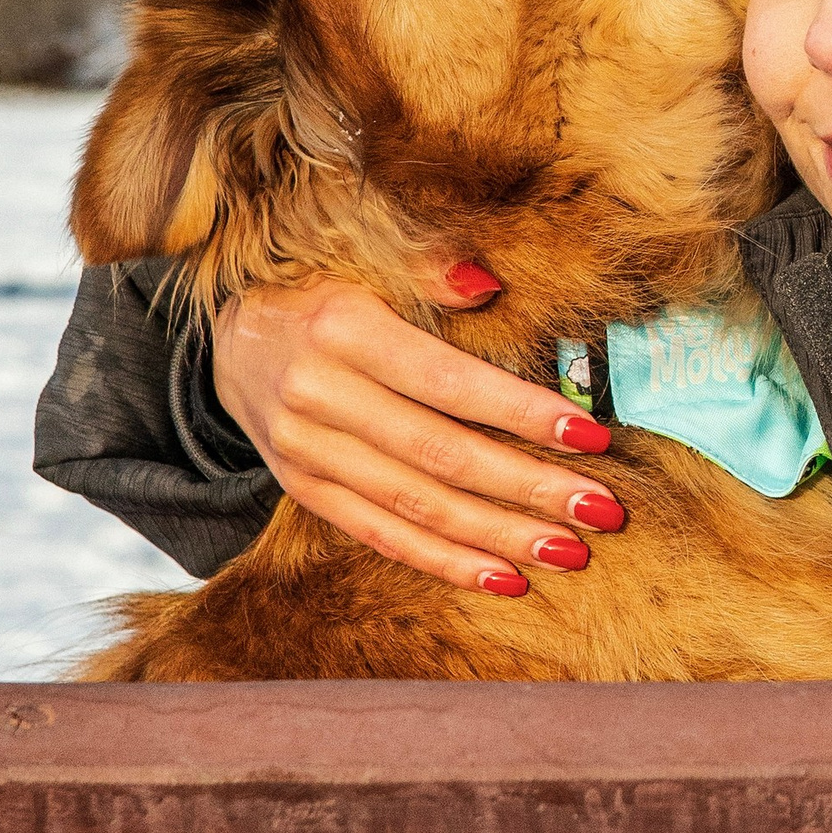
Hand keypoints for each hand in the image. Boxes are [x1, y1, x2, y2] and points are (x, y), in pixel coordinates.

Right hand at [211, 278, 625, 596]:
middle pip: (441, 455)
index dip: (521, 412)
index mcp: (344, 330)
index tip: (591, 436)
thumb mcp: (362, 254)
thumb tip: (489, 286)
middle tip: (603, 510)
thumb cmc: (321, 287)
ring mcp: (307, 453)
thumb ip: (426, 271)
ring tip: (569, 552)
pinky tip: (503, 578)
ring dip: (499, 535)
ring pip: (416, 507)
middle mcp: (320, 397)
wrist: (228, 335)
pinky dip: (443, 561)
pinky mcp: (305, 490)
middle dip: (530, 487)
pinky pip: (380, 536)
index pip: (448, 383)